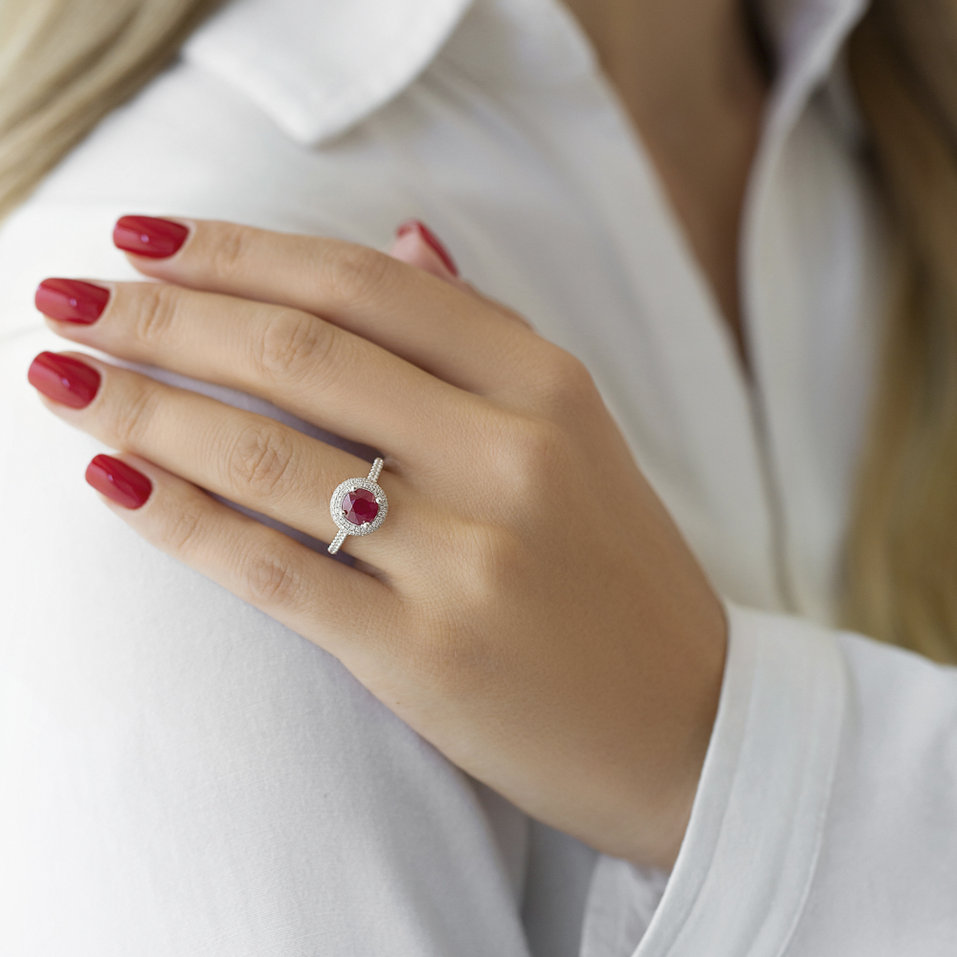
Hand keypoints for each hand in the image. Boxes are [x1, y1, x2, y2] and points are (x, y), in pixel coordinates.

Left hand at [28, 215, 726, 870]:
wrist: (688, 720)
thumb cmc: (617, 571)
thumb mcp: (577, 432)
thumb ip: (485, 333)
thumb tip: (403, 234)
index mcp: (547, 386)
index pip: (365, 284)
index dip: (239, 250)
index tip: (145, 235)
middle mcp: (509, 455)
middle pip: (300, 352)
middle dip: (163, 314)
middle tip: (68, 293)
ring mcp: (468, 557)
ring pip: (268, 452)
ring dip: (142, 406)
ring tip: (60, 375)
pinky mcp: (425, 653)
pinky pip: (272, 567)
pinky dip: (177, 519)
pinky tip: (110, 480)